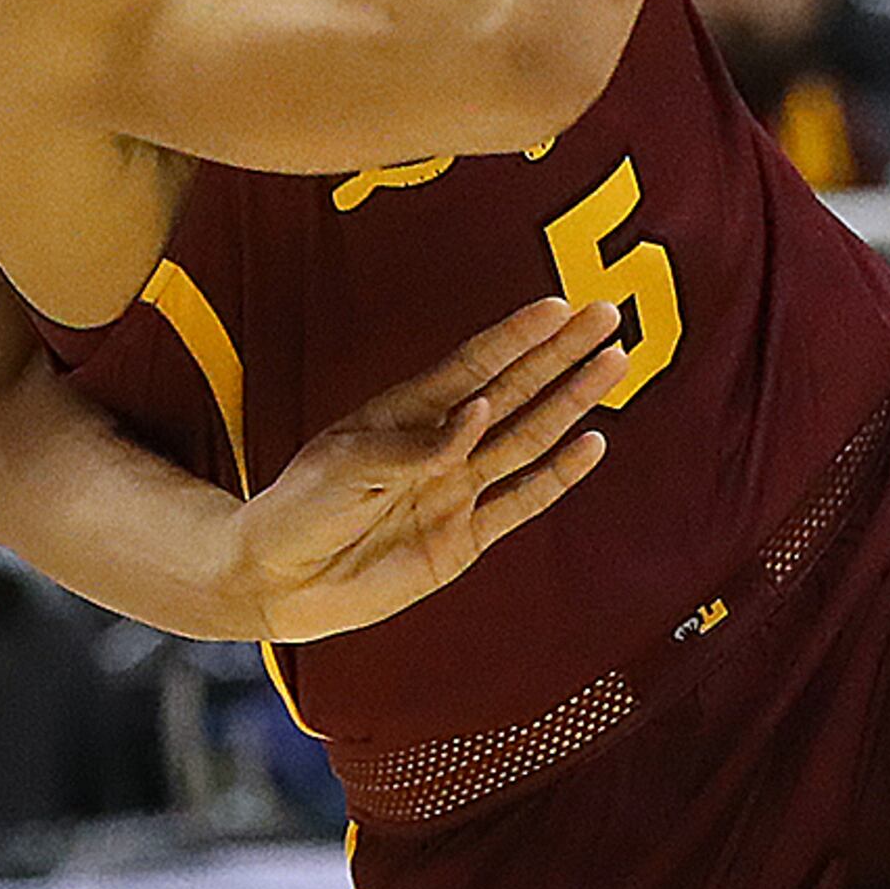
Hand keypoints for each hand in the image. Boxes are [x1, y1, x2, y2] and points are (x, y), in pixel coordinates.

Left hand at [237, 294, 628, 640]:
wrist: (276, 582)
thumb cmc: (298, 510)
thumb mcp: (346, 466)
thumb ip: (417, 445)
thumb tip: (481, 412)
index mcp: (405, 416)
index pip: (474, 366)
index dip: (517, 337)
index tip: (559, 307)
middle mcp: (440, 447)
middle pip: (515, 391)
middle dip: (562, 354)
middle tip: (607, 317)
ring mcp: (455, 491)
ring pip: (528, 439)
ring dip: (571, 402)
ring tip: (613, 365)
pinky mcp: (462, 539)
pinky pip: (521, 503)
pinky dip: (558, 476)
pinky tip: (591, 444)